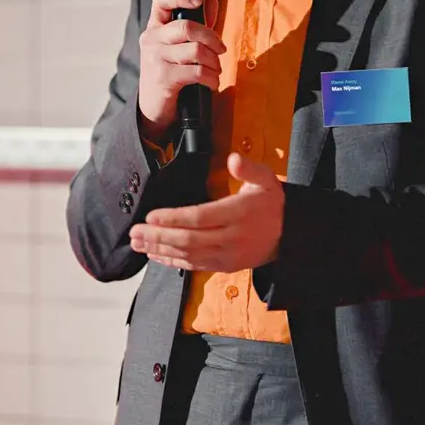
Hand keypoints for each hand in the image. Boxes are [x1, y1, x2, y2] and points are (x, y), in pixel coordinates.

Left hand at [130, 153, 283, 270]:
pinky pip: (194, 265)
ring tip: (138, 243)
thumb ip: (249, 169)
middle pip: (189, 240)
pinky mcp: (225, 266)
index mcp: (239, 213)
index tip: (151, 216)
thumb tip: (233, 159)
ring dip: (160, 250)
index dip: (174, 218)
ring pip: (188, 255)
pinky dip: (172, 261)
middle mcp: (232, 238)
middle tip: (135, 231)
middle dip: (159, 236)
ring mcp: (228, 255)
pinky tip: (155, 255)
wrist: (290, 235)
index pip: (201, 217)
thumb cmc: (272, 203)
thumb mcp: (267, 180)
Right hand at [137, 0, 223, 143]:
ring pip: (195, 50)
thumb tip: (211, 1)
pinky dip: (211, 78)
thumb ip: (197, 24)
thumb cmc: (170, 74)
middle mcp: (151, 40)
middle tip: (221, 50)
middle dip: (212, 38)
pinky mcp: (163, 78)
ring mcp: (155, 59)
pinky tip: (212, 83)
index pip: (161, 1)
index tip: (198, 1)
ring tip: (216, 70)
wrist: (154, 109)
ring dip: (214, 62)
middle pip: (187, 27)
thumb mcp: (181, 47)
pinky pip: (197, 72)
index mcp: (154, 28)